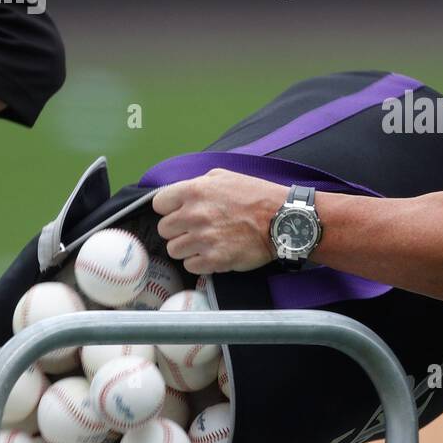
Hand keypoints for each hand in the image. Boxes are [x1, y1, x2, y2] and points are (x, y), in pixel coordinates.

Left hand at [152, 168, 286, 274]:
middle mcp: (194, 215)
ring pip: (174, 250)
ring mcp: (202, 239)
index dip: (169, 208)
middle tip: (195, 229)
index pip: (159, 204)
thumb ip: (198, 184)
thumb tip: (180, 194)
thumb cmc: (256, 196)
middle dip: (178, 230)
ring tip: (205, 243)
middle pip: (164, 229)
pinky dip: (199, 262)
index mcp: (194, 191)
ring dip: (187, 248)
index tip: (180, 212)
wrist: (283, 220)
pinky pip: (190, 266)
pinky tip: (213, 253)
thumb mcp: (225, 176)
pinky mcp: (213, 260)